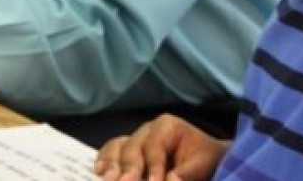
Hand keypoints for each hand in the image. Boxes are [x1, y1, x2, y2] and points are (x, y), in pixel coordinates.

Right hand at [94, 114, 228, 180]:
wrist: (202, 158)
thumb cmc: (203, 159)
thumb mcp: (202, 165)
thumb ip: (186, 173)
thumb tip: (169, 180)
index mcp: (167, 126)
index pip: (154, 147)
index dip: (152, 167)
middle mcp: (146, 129)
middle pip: (132, 147)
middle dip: (129, 168)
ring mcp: (134, 139)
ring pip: (117, 148)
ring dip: (111, 166)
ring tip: (107, 180)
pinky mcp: (126, 151)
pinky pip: (110, 152)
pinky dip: (104, 162)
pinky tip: (99, 172)